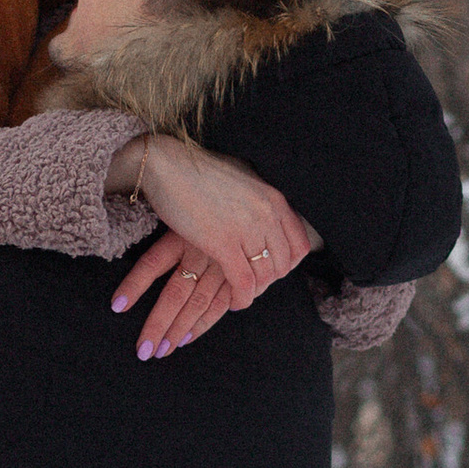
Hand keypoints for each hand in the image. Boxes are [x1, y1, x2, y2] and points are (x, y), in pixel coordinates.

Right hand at [111, 137, 319, 358]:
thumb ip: (260, 199)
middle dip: (269, 281)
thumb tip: (268, 212)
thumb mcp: (243, 180)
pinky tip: (234, 302)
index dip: (289, 264)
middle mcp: (267, 214)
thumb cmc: (200, 171)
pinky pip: (243, 283)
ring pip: (264, 276)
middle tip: (254, 286)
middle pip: (282, 264)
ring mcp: (247, 229)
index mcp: (274, 199)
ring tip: (242, 295)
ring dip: (254, 292)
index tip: (273, 271)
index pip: (300, 244)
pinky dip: (242, 298)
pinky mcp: (223, 244)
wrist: (169, 165)